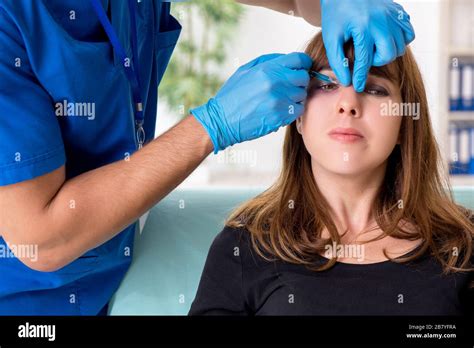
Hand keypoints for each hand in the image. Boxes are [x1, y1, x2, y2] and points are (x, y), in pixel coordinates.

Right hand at [191, 52, 311, 153]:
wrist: (222, 121)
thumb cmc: (232, 96)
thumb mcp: (245, 70)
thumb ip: (268, 61)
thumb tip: (287, 59)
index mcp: (267, 69)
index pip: (299, 59)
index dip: (303, 63)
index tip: (301, 68)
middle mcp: (276, 83)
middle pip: (303, 78)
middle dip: (299, 81)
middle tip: (289, 87)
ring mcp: (279, 101)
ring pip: (302, 95)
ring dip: (295, 97)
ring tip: (281, 100)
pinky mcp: (280, 117)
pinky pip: (298, 110)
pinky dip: (292, 110)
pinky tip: (280, 110)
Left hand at [320, 0, 414, 91]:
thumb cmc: (336, 15)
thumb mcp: (331, 39)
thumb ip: (337, 61)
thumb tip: (347, 81)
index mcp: (363, 27)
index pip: (365, 60)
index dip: (360, 77)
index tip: (357, 86)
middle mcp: (382, 21)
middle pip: (388, 55)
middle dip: (376, 61)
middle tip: (366, 55)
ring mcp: (393, 15)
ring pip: (400, 47)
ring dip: (387, 52)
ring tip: (373, 46)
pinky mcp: (399, 12)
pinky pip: (408, 34)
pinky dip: (399, 40)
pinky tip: (385, 39)